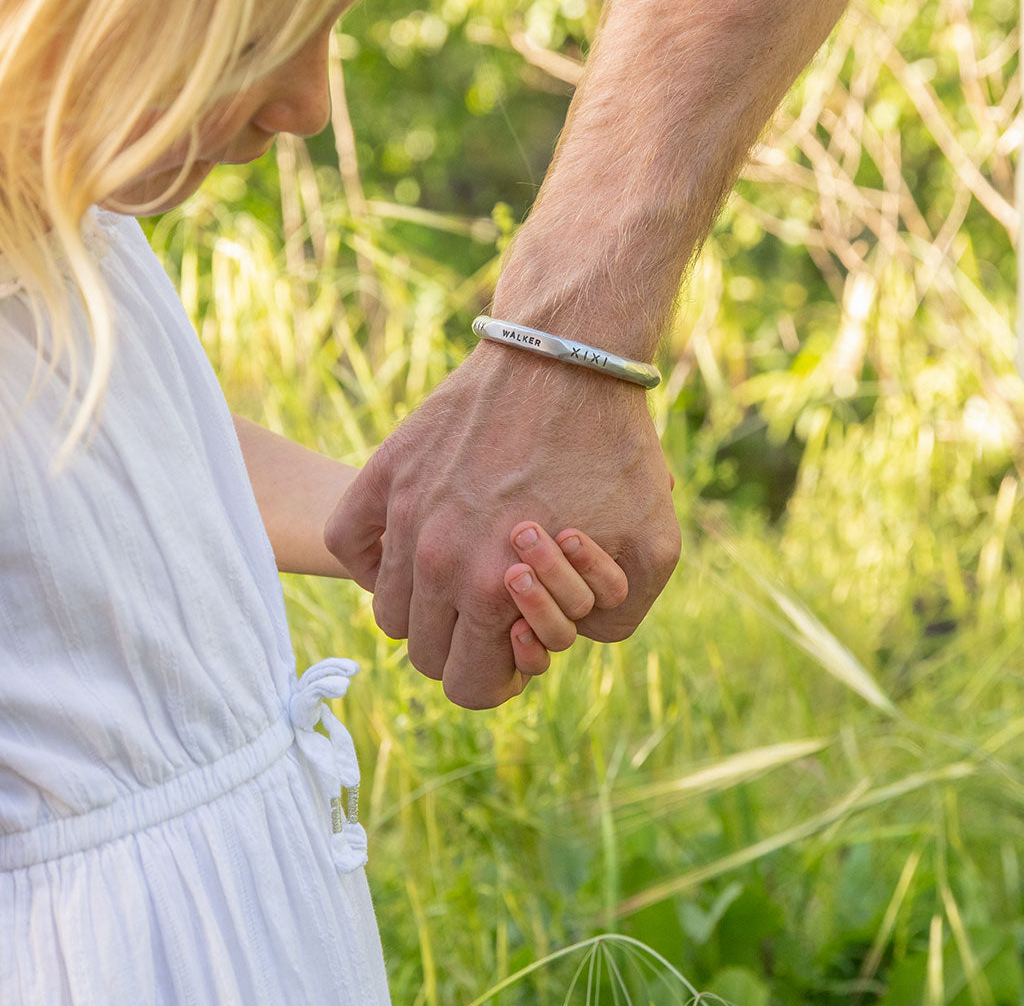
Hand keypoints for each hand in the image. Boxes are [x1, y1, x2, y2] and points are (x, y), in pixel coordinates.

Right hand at [324, 341, 679, 708]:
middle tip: (497, 612)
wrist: (569, 355)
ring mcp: (404, 513)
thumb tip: (569, 642)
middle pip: (425, 655)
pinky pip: (348, 544)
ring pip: (388, 609)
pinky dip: (375, 558)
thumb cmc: (617, 450)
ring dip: (426, 606)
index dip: (498, 680)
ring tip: (466, 572)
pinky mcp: (385, 471)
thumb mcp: (655, 548)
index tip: (517, 648)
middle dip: (464, 647)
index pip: (469, 687)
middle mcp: (436, 560)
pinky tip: (416, 541)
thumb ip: (616, 620)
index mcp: (496, 590)